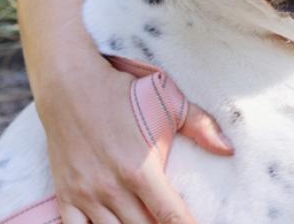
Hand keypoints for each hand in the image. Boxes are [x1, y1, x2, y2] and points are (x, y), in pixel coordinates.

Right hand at [36, 56, 233, 223]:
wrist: (69, 84)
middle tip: (171, 223)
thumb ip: (200, 126)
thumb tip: (228, 149)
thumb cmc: (122, 92)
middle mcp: (112, 188)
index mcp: (140, 169)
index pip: (170, 215)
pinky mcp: (66, 195)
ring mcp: (86, 195)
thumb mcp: (167, 102)